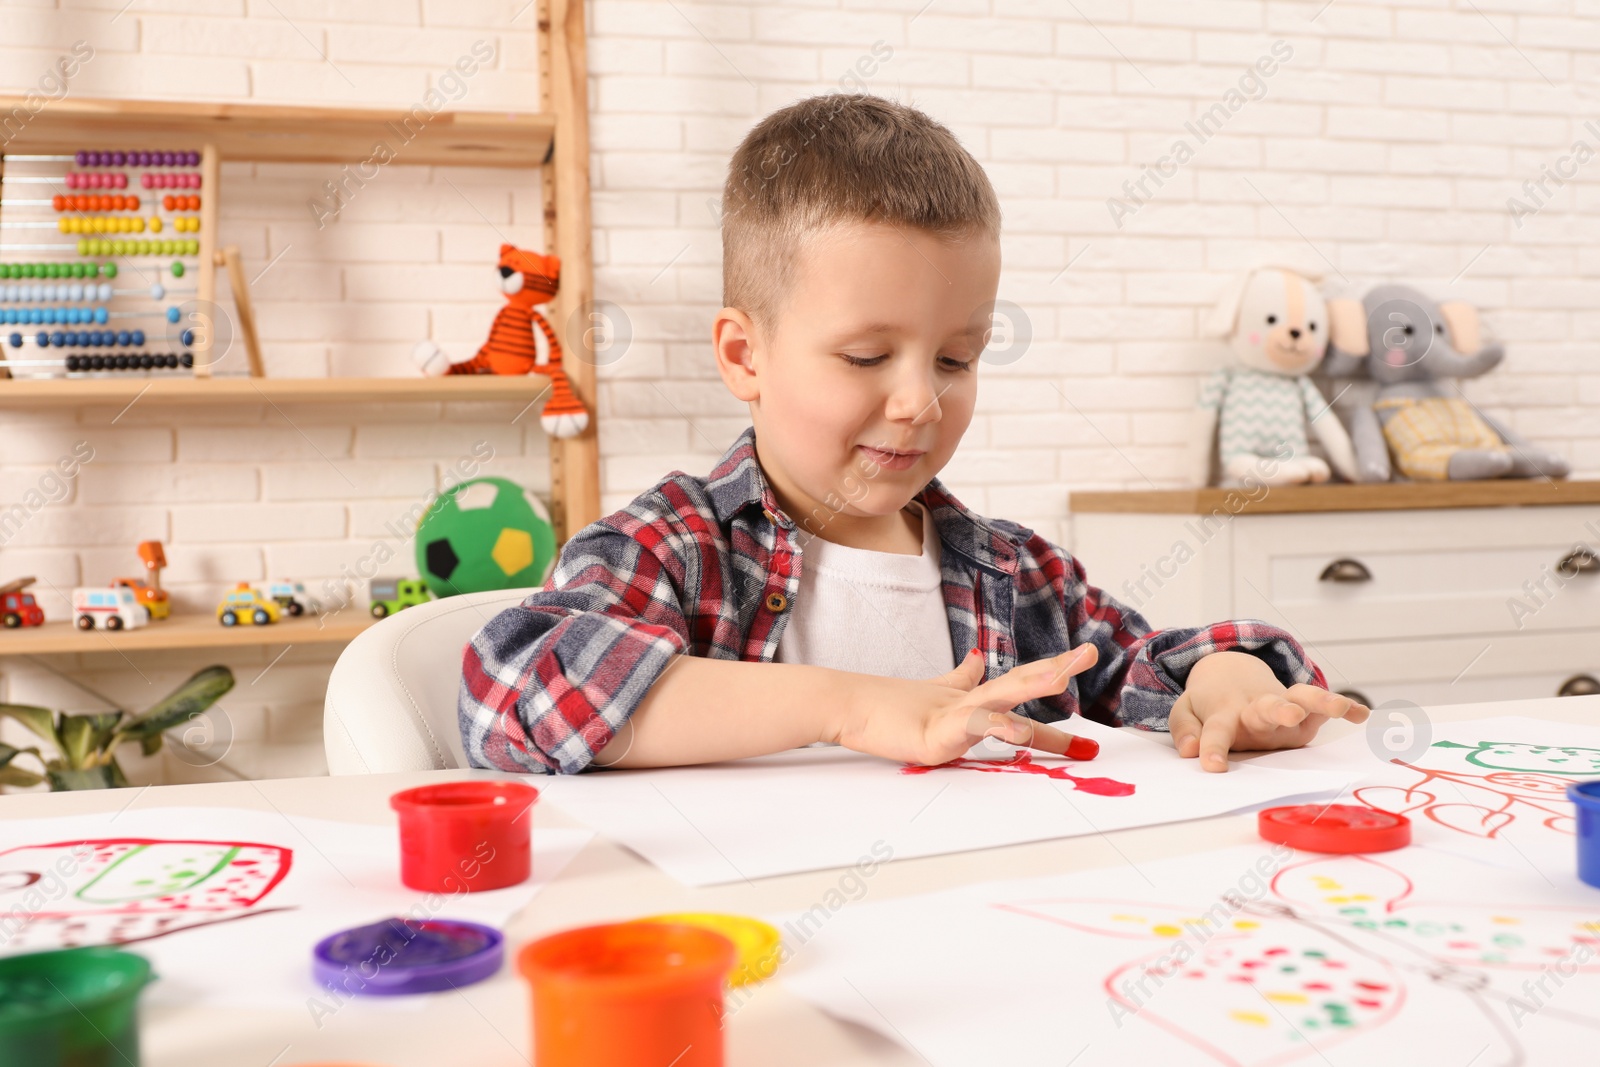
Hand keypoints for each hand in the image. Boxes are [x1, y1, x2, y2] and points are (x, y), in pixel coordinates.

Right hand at [829, 645, 1100, 765]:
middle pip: (1019, 681)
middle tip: (1087, 654)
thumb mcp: (936, 694)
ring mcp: (953, 714)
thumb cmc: (888, 705)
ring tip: (1062, 675)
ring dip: (1032, 686)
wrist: (847, 705)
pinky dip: (996, 727)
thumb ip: (962, 679)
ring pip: (1000, 697)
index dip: (1051, 673)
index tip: (1083, 660)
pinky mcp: (936, 735)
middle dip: (1056, 669)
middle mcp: (969, 701)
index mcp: (972, 696)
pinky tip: (1017, 728)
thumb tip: (980, 659)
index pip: (1019, 682)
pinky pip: (972, 729)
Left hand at [1168, 650, 1368, 772]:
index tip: (1212, 765)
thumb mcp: (1187, 712)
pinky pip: (1324, 706)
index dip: (1214, 747)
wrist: (1231, 676)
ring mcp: (1283, 708)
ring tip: (1338, 707)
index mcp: (1226, 715)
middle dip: (1279, 711)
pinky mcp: (1304, 709)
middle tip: (1290, 714)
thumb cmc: (1209, 706)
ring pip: (1302, 700)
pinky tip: (1361, 713)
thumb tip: (1189, 750)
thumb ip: (1186, 729)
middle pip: (1267, 709)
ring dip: (1319, 702)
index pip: (1217, 732)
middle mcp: (1257, 711)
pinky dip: (1343, 707)